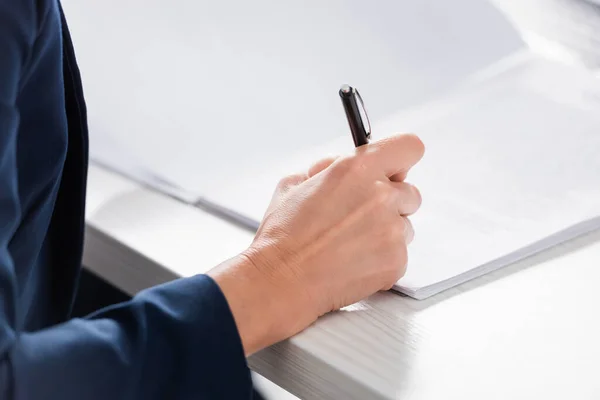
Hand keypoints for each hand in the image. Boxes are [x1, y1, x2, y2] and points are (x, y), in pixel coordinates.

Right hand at [209, 134, 423, 354]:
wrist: (281, 280)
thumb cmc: (284, 236)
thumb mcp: (295, 182)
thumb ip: (329, 167)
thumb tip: (343, 164)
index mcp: (358, 169)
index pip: (409, 147)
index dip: (401, 159)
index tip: (394, 168)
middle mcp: (381, 196)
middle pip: (410, 192)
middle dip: (391, 202)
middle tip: (360, 216)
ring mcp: (392, 230)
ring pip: (406, 226)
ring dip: (386, 232)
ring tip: (351, 244)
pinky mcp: (396, 261)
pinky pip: (400, 254)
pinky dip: (382, 258)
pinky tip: (353, 262)